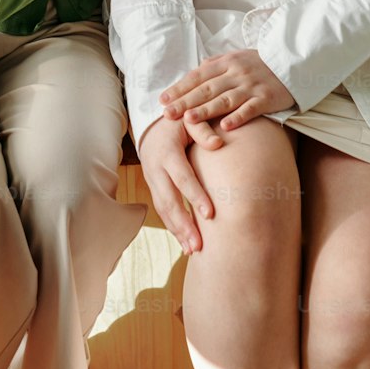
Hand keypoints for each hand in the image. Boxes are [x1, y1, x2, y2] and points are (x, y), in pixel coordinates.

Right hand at [136, 116, 213, 253]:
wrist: (152, 124)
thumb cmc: (177, 121)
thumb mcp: (188, 118)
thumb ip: (202, 130)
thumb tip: (218, 144)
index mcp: (167, 152)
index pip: (182, 177)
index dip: (195, 196)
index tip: (210, 215)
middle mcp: (155, 169)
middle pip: (169, 201)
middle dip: (183, 224)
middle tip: (199, 245)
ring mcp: (152, 180)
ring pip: (163, 210)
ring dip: (177, 231)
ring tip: (193, 250)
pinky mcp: (154, 188)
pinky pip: (162, 211)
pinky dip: (172, 227)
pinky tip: (184, 242)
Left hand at [160, 49, 294, 132]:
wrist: (293, 63)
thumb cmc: (261, 63)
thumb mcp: (237, 57)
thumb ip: (216, 65)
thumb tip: (194, 73)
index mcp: (227, 62)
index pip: (198, 76)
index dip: (180, 88)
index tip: (163, 100)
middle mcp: (237, 73)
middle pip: (207, 89)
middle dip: (185, 101)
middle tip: (167, 113)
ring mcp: (251, 86)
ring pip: (225, 99)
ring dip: (206, 110)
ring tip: (189, 120)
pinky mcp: (267, 98)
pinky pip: (250, 108)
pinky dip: (238, 117)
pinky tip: (225, 126)